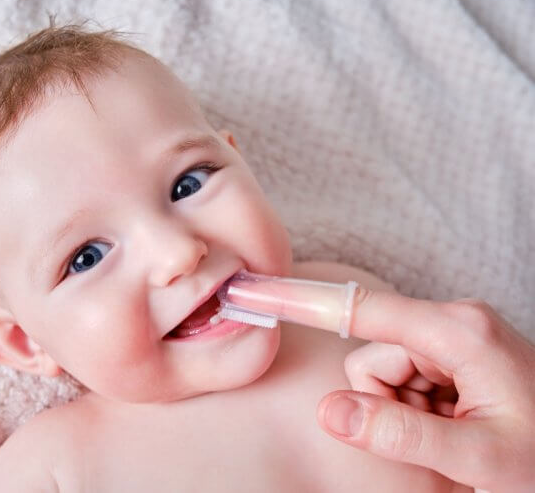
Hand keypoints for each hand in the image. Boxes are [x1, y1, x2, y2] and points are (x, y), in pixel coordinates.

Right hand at [316, 289, 534, 491]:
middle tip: (443, 438)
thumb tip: (329, 410)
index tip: (266, 289)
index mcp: (460, 330)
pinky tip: (459, 424)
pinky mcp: (453, 353)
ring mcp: (453, 336)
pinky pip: (403, 380)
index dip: (308, 302)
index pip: (365, 311)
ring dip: (408, 413)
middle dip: (390, 406)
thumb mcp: (479, 456)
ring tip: (457, 433)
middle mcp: (454, 322)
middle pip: (372, 360)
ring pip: (383, 375)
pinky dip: (421, 411)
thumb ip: (401, 434)